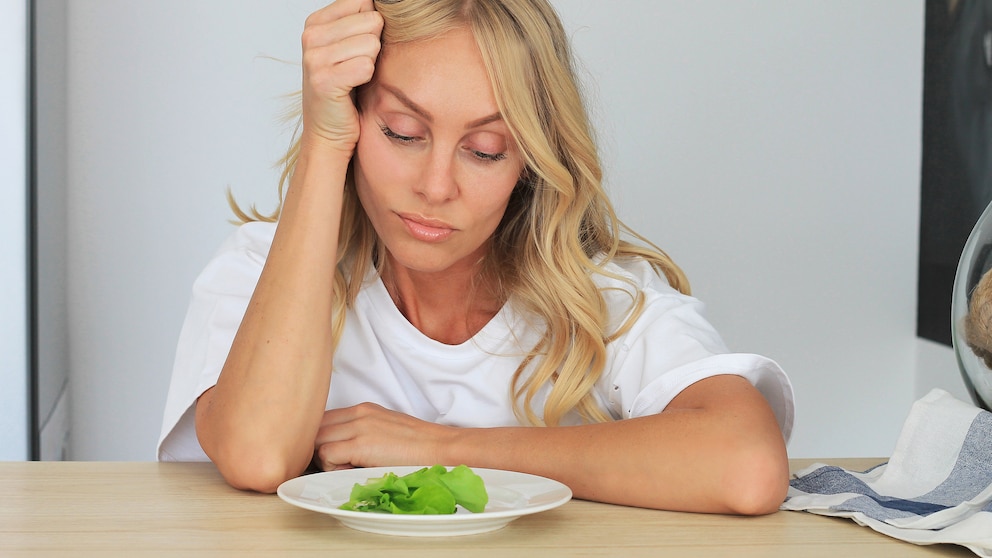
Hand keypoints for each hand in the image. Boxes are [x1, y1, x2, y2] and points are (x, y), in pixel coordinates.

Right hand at [300, 0, 383, 151]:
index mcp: (316, 22)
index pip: (363, 2)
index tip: (359, 49)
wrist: (329, 133)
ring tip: (355, 78)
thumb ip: (362, 22)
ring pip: (371, 44)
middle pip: (372, 21)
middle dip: (374, 47)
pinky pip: (366, 66)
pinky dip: (367, 79)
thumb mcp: (349, 48)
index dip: (372, 27)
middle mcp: (311, 36)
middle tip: (357, 68)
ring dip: (371, 65)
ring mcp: (314, 58)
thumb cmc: (346, 91)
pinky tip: (354, 88)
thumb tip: (385, 6)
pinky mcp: (324, 80)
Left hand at [313, 403, 452, 470]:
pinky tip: (353, 471)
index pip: (323, 419)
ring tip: (348, 468)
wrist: (440, 448)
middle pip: (315, 428)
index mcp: (364, 409)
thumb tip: (337, 452)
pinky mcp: (361, 444)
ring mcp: (359, 427)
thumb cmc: (418, 447)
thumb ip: (360, 434)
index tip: (333, 455)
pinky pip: (327, 454)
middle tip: (338, 464)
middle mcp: (358, 413)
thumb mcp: (385, 431)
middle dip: (318, 448)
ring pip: (316, 441)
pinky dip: (332, 467)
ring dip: (326, 459)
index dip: (322, 439)